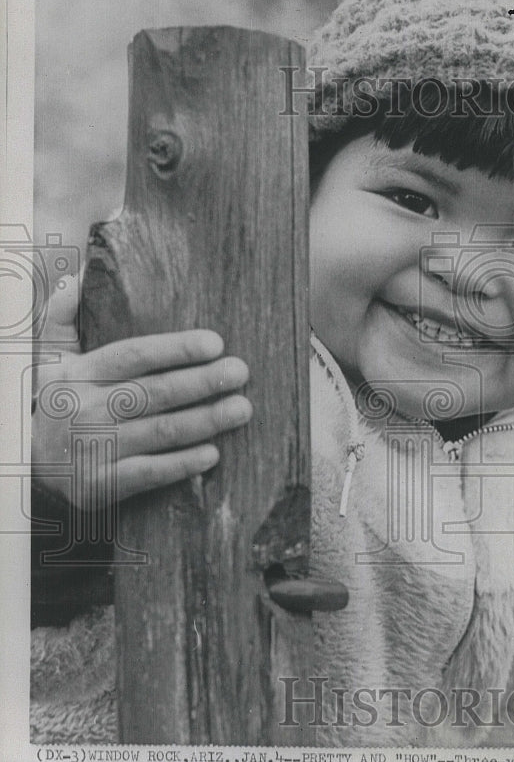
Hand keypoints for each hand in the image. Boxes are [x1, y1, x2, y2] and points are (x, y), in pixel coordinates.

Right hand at [32, 271, 252, 504]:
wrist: (24, 461)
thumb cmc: (53, 403)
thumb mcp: (48, 359)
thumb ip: (63, 318)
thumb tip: (76, 276)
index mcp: (81, 374)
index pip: (134, 355)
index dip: (176, 348)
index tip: (215, 343)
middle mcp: (88, 409)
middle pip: (155, 392)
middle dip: (203, 382)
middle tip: (240, 372)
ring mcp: (94, 448)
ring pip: (160, 431)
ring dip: (205, 420)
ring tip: (241, 409)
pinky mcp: (100, 485)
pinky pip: (148, 473)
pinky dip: (182, 464)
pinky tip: (213, 454)